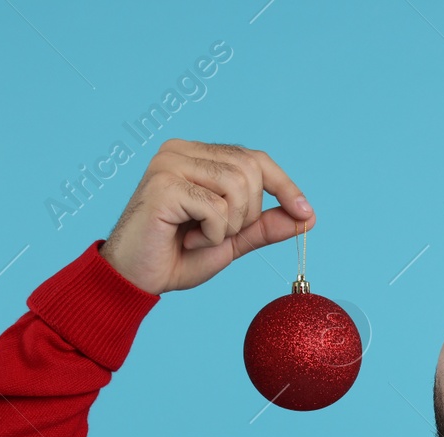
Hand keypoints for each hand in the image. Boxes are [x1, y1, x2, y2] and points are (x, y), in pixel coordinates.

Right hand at [98, 139, 315, 295]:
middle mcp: (181, 150)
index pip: (254, 158)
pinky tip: (186, 240)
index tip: (306, 213)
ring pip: (237, 186)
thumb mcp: (231, 240)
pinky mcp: (163, 184)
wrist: (136, 279)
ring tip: (200, 237)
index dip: (284, 185)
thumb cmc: (177, 257)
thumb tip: (307, 217)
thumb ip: (263, 226)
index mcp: (197, 155)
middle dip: (249, 213)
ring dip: (229, 225)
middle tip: (220, 234)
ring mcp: (169, 163)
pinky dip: (212, 234)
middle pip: (251, 170)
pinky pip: (216, 208)